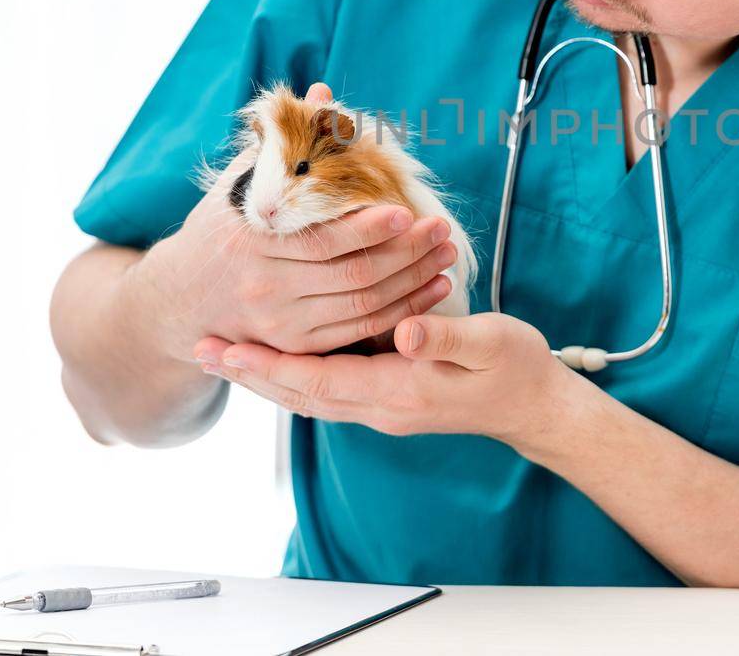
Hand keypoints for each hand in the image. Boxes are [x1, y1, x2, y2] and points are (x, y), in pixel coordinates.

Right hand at [132, 81, 460, 362]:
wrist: (179, 300)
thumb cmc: (219, 229)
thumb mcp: (238, 184)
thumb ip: (284, 144)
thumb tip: (322, 94)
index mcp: (253, 241)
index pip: (321, 238)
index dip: (368, 228)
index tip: (408, 210)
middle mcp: (265, 287)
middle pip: (351, 275)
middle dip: (406, 254)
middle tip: (444, 231)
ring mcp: (280, 323)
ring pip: (360, 307)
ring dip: (412, 284)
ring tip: (445, 257)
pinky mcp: (294, 348)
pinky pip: (356, 334)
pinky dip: (398, 314)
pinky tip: (427, 291)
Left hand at [192, 311, 579, 451]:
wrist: (536, 406)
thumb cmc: (517, 369)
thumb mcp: (491, 345)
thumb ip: (446, 339)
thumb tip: (404, 332)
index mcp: (399, 391)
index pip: (317, 381)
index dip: (269, 365)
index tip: (226, 348)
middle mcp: (381, 405)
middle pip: (299, 393)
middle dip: (249, 372)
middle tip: (202, 348)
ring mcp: (383, 404)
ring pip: (308, 393)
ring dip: (265, 373)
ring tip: (225, 352)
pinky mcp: (389, 395)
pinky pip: (328, 386)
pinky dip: (295, 371)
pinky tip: (277, 352)